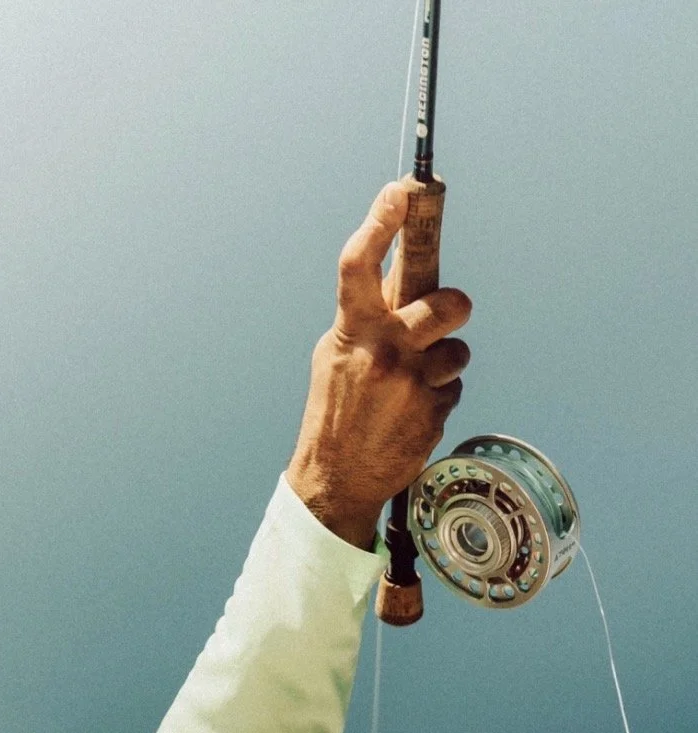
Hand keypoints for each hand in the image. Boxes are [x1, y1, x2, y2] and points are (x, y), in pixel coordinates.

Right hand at [286, 181, 471, 548]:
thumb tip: (396, 275)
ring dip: (446, 362)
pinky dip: (438, 397)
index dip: (383, 222)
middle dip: (454, 306)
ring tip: (417, 384)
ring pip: (457, 350)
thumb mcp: (337, 356)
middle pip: (445, 303)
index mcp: (350, 330)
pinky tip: (412, 414)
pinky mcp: (433, 411)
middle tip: (451, 312)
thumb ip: (366, 318)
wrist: (337, 480)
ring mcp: (410, 382)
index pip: (362, 264)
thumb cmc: (336, 412)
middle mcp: (382, 350)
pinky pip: (454, 387)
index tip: (403, 190)